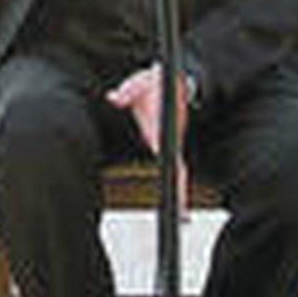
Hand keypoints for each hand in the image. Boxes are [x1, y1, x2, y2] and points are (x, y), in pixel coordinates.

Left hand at [106, 63, 190, 211]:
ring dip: (179, 188)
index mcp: (165, 131)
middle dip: (181, 195)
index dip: (176, 180)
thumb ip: (127, 93)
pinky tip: (172, 193)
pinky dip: (173, 179)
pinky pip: (171, 162)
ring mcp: (170, 141)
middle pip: (178, 173)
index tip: (179, 195)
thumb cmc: (156, 82)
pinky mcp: (165, 140)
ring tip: (182, 215)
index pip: (172, 161)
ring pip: (176, 168)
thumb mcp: (140, 84)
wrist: (173, 77)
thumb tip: (114, 98)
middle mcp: (170, 140)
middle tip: (183, 218)